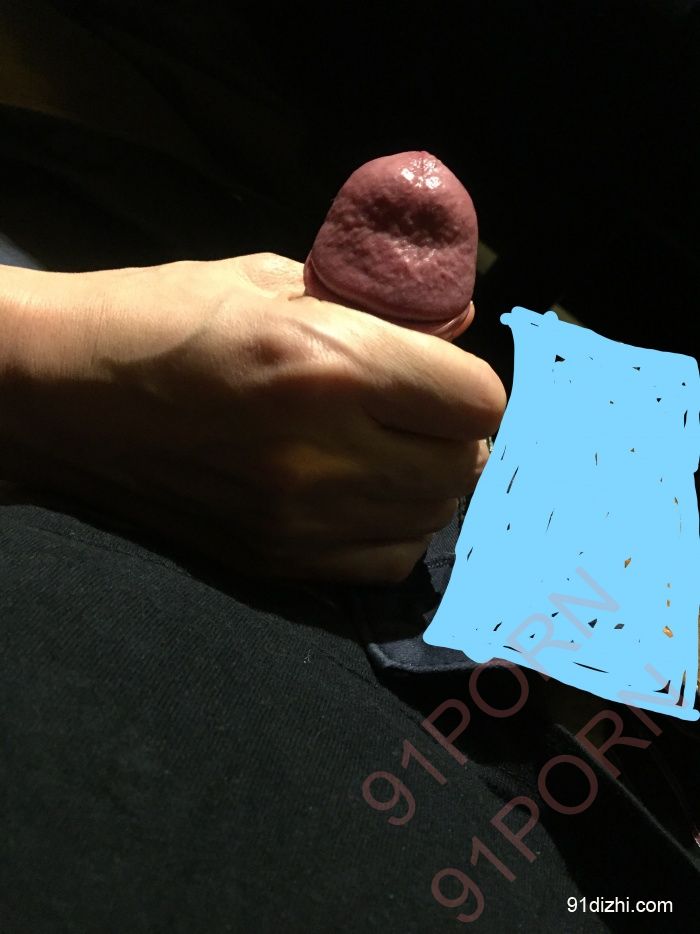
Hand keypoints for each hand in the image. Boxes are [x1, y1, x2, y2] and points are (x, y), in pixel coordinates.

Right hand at [0, 253, 505, 581]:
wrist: (60, 396)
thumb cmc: (160, 317)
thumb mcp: (270, 281)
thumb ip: (376, 307)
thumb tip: (457, 327)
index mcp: (327, 364)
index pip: (476, 401)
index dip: (470, 385)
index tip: (443, 376)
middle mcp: (323, 454)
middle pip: (465, 467)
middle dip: (457, 435)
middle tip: (421, 412)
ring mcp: (298, 521)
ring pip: (432, 519)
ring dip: (428, 482)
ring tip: (389, 450)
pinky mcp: (274, 561)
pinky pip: (385, 562)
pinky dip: (393, 528)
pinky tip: (360, 495)